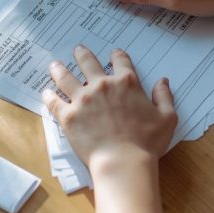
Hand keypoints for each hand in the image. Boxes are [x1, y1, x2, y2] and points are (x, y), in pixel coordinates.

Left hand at [43, 46, 176, 168]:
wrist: (122, 162)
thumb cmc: (147, 143)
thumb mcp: (167, 118)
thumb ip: (165, 96)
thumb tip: (163, 81)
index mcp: (127, 83)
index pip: (121, 61)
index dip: (117, 55)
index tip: (114, 54)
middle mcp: (102, 85)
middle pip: (88, 62)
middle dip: (82, 54)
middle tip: (78, 50)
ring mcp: (83, 99)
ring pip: (66, 77)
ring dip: (59, 69)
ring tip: (54, 65)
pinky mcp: (68, 116)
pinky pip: (54, 102)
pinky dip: (48, 96)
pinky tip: (45, 92)